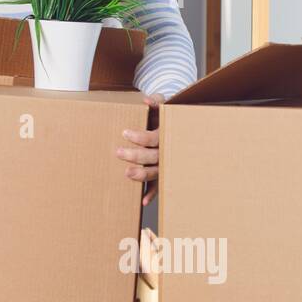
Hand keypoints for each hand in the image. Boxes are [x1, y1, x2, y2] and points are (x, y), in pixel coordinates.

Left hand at [117, 92, 163, 206]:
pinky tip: (143, 201)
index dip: (139, 137)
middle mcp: (168, 150)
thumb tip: (146, 100)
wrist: (182, 125)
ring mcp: (167, 163)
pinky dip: (152, 193)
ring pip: (156, 172)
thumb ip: (156, 102)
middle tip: (118, 152)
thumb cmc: (168, 115)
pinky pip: (159, 185)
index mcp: (167, 134)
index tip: (125, 133)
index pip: (153, 138)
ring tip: (127, 174)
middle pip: (152, 156)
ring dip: (142, 175)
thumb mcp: (165, 105)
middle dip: (136, 156)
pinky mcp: (164, 171)